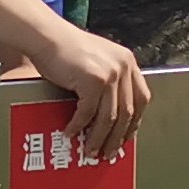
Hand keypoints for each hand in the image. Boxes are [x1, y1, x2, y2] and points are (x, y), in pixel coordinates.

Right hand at [30, 20, 149, 152]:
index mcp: (128, 62)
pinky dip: (78, 126)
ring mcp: (110, 73)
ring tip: (90, 150)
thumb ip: (108, 81)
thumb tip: (109, 117)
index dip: (134, 122)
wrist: (46, 36)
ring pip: (109, 117)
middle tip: (108, 152)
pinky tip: (71, 132)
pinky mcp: (93, 80)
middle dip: (117, 137)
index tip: (125, 137)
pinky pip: (87, 113)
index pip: (141, 98)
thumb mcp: (97, 61)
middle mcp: (123, 67)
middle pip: (128, 112)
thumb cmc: (66, 49)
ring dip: (98, 138)